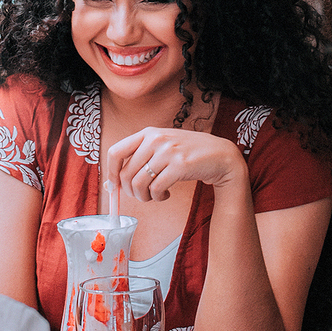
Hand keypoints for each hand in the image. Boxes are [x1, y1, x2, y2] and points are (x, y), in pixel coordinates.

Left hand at [107, 125, 246, 202]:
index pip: (116, 151)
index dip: (111, 172)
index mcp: (148, 133)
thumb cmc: (188, 154)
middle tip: (141, 195)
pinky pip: (156, 189)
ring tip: (154, 196)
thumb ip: (141, 157)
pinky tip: (165, 194)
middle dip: (130, 191)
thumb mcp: (163, 146)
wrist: (220, 156)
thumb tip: (114, 181)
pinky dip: (158, 197)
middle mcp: (156, 139)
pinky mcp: (179, 166)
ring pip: (139, 183)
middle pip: (126, 173)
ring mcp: (168, 151)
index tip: (114, 185)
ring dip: (145, 196)